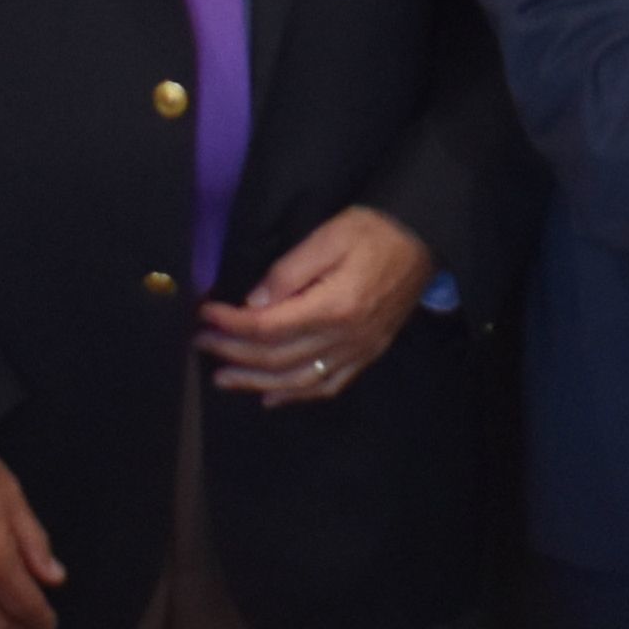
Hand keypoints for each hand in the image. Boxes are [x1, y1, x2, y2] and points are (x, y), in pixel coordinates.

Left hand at [200, 204, 430, 402]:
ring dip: (257, 383)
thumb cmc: (375, 230)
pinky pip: (329, 385)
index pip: (269, 327)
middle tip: (202, 344)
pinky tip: (273, 397)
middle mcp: (345, 337)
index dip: (231, 325)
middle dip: (234, 352)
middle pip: (278, 358)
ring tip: (224, 378)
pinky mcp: (369, 353)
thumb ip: (289, 271)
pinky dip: (297, 396)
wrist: (425, 237)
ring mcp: (359, 350)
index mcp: (334, 306)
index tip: (206, 315)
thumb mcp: (329, 236)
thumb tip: (252, 303)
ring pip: (299, 380)